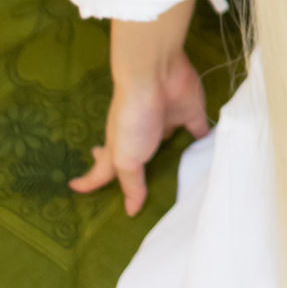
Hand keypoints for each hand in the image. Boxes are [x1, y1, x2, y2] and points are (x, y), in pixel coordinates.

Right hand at [69, 49, 209, 215]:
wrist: (155, 76)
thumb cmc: (133, 118)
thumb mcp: (125, 158)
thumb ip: (131, 184)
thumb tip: (130, 211)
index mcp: (120, 147)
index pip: (103, 169)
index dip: (90, 181)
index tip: (75, 188)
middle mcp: (142, 135)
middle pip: (138, 155)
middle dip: (137, 167)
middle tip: (138, 181)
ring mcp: (166, 122)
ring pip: (170, 143)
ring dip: (175, 155)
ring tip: (183, 172)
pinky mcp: (190, 112)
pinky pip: (200, 130)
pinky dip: (205, 139)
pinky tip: (211, 150)